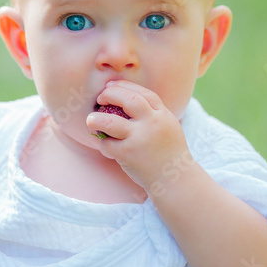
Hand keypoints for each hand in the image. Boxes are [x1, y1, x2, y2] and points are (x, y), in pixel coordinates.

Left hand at [86, 79, 191, 194]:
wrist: (175, 180)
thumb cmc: (168, 152)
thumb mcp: (168, 126)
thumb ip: (153, 112)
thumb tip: (128, 97)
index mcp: (163, 115)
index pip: (144, 93)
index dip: (125, 86)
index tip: (111, 85)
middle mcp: (152, 124)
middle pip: (128, 100)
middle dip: (111, 94)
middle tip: (100, 98)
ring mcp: (139, 139)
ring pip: (110, 122)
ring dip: (96, 119)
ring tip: (90, 120)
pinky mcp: (128, 154)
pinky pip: (108, 145)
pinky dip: (104, 144)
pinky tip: (107, 146)